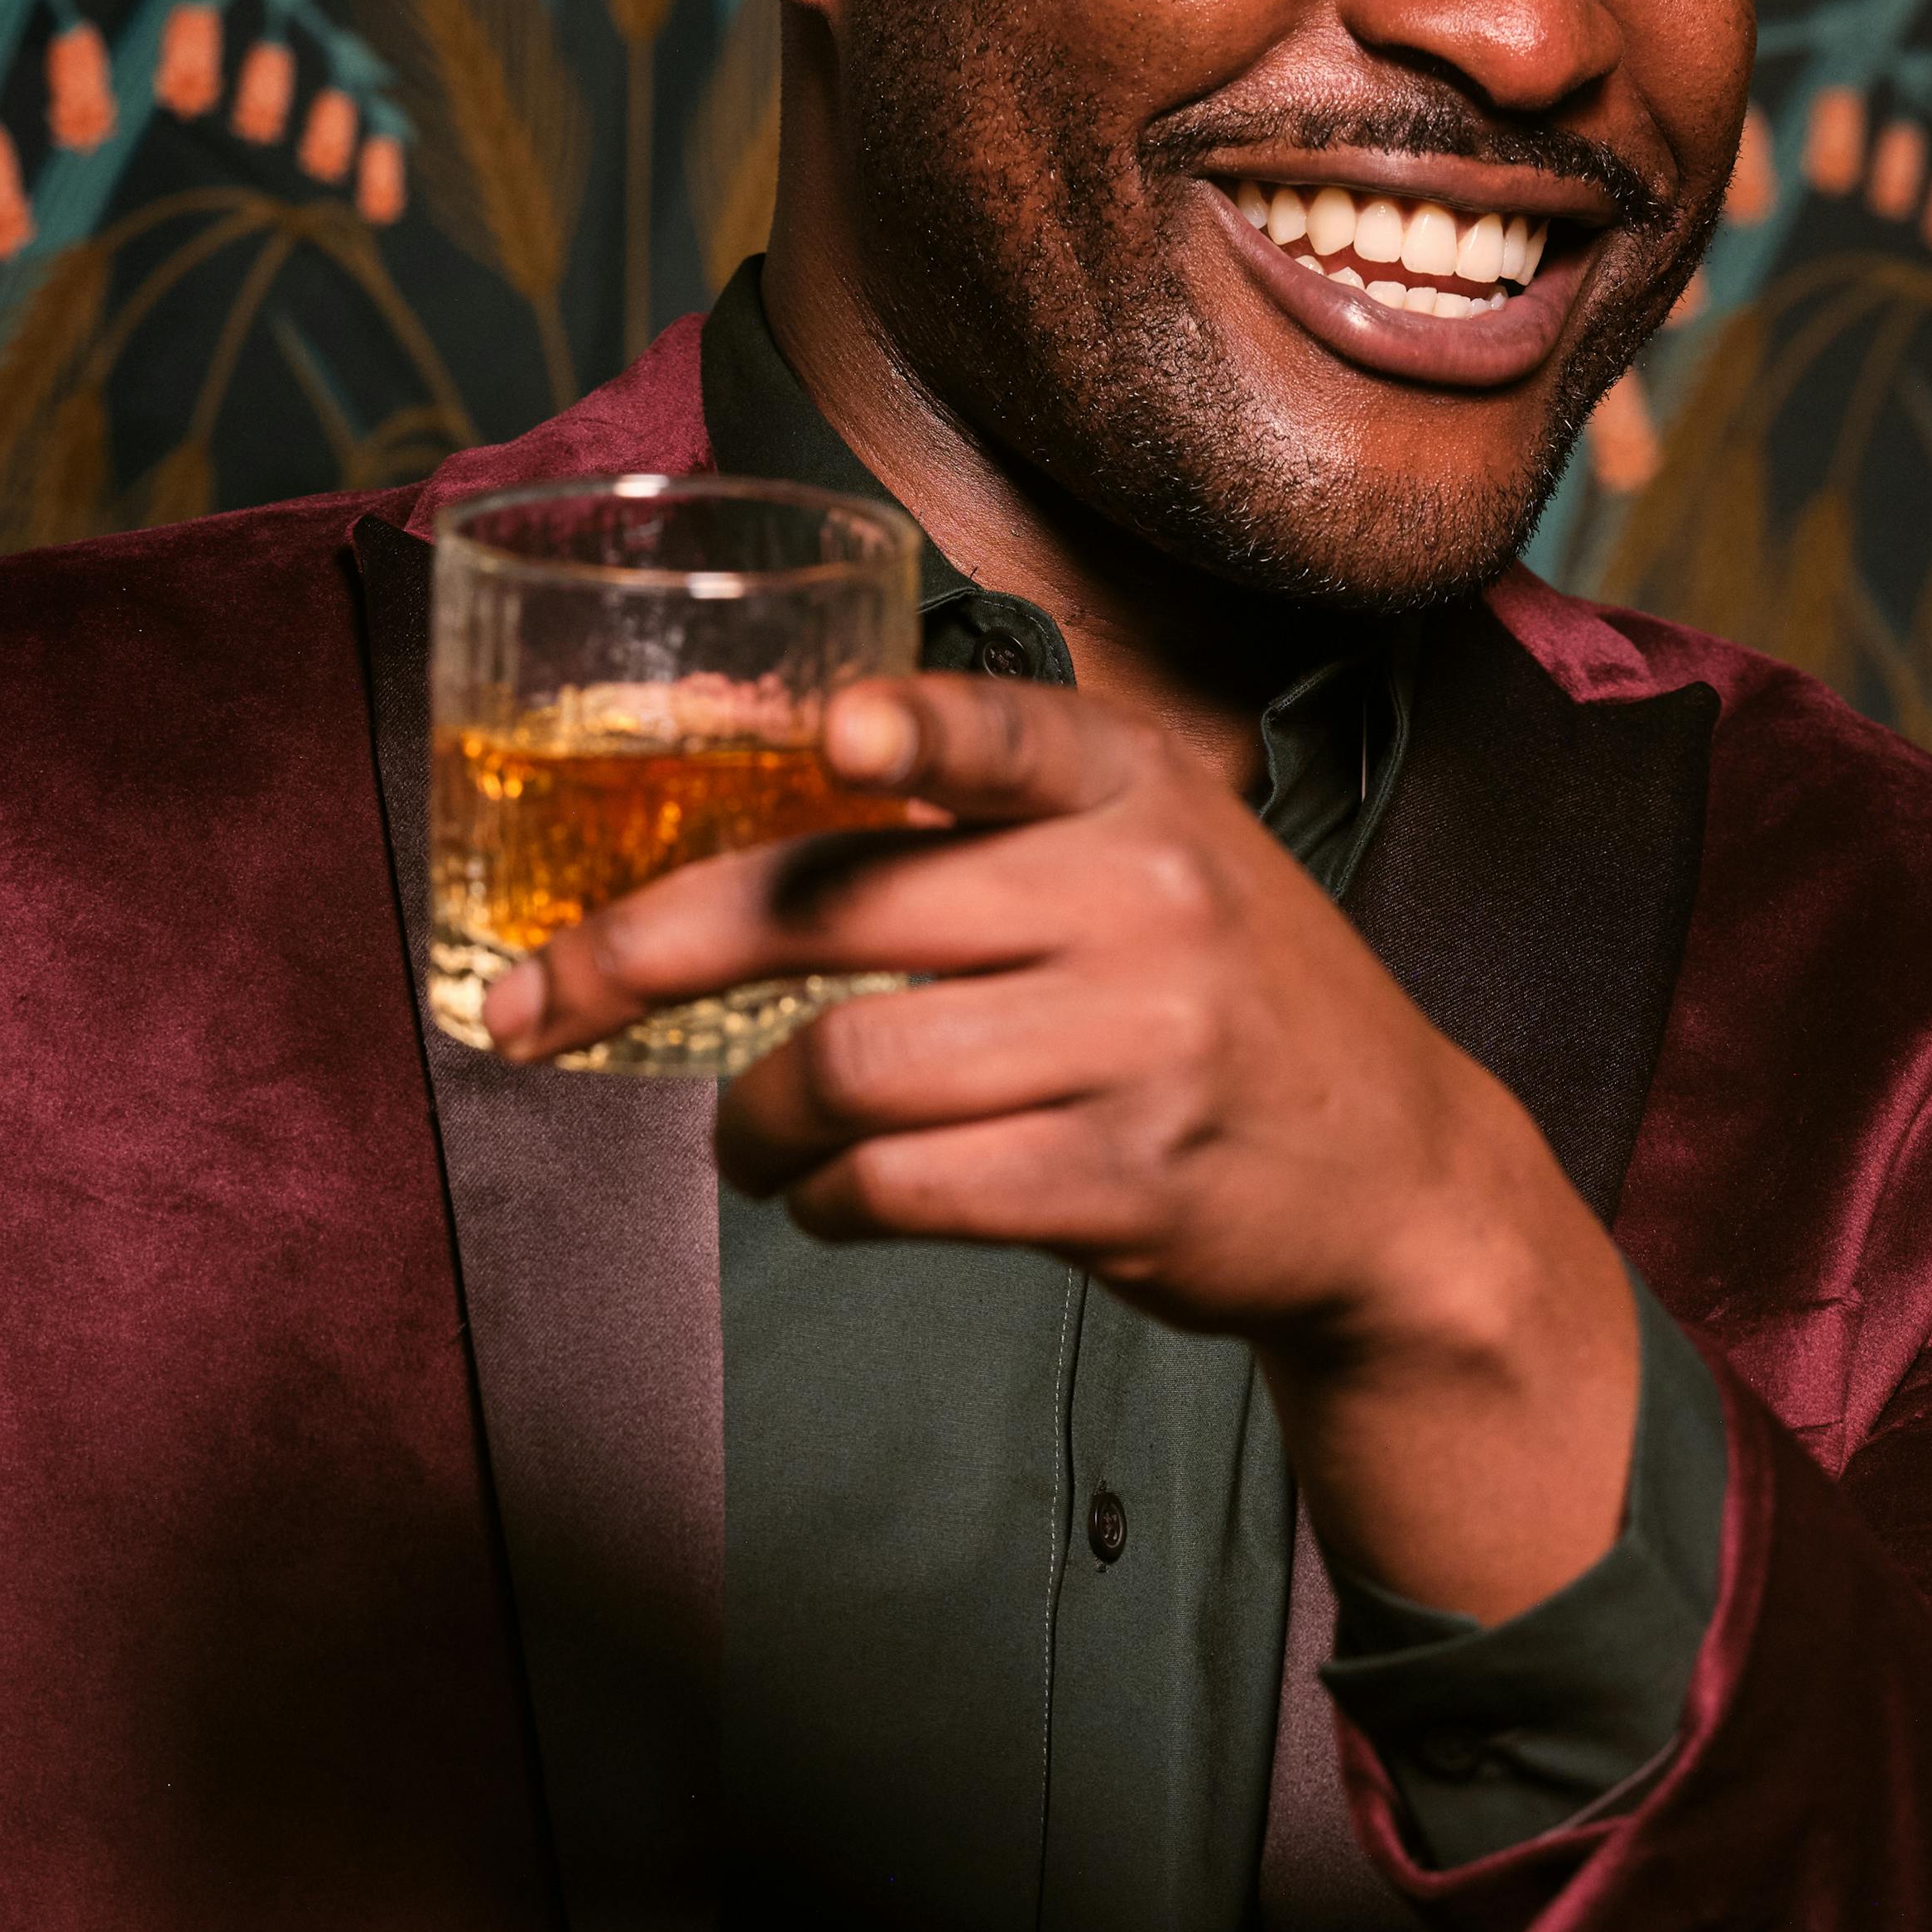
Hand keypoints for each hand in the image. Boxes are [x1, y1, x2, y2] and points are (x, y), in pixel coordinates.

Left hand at [494, 661, 1640, 1620]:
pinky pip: (901, 1186)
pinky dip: (829, 1201)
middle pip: (831, 912)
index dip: (918, 731)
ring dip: (748, 1122)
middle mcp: (1141, 893)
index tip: (833, 743)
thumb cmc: (1217, 1002)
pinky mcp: (1126, 1178)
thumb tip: (734, 845)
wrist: (1393, 1173)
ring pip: (844, 1066)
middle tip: (538, 1010)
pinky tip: (834, 1198)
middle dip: (639, 963)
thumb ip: (984, 831)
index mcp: (1129, 785)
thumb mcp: (1149, 861)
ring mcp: (1141, 1039)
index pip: (1005, 734)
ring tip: (746, 1143)